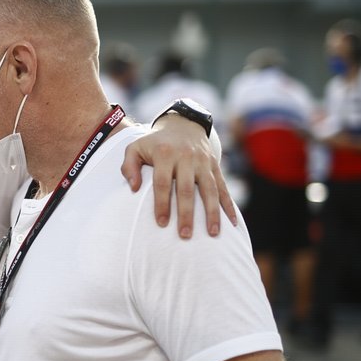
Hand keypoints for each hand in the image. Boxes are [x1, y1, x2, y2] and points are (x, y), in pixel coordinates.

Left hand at [121, 116, 235, 238]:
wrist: (183, 125)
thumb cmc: (154, 144)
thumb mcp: (135, 148)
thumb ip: (128, 166)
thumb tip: (133, 188)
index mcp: (165, 154)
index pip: (162, 182)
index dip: (162, 203)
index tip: (161, 223)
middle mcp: (186, 157)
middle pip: (186, 189)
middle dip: (186, 214)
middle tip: (184, 235)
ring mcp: (203, 162)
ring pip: (209, 189)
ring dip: (212, 213)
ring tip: (212, 234)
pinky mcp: (215, 166)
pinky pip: (223, 187)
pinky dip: (229, 205)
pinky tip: (232, 223)